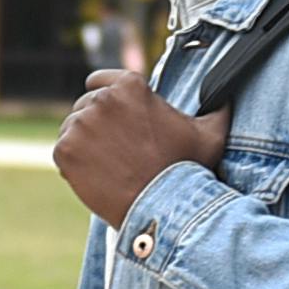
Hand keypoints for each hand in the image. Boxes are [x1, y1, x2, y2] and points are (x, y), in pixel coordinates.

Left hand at [55, 72, 227, 229]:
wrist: (162, 207)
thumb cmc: (187, 169)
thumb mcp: (211, 133)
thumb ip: (217, 107)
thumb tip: (227, 96)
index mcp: (130, 86)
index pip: (99, 81)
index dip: (106, 101)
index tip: (113, 119)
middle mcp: (101, 99)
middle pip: (84, 106)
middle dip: (95, 125)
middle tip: (115, 150)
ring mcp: (80, 124)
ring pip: (71, 128)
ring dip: (83, 143)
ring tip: (107, 166)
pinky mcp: (65, 149)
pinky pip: (61, 150)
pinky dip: (72, 163)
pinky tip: (95, 176)